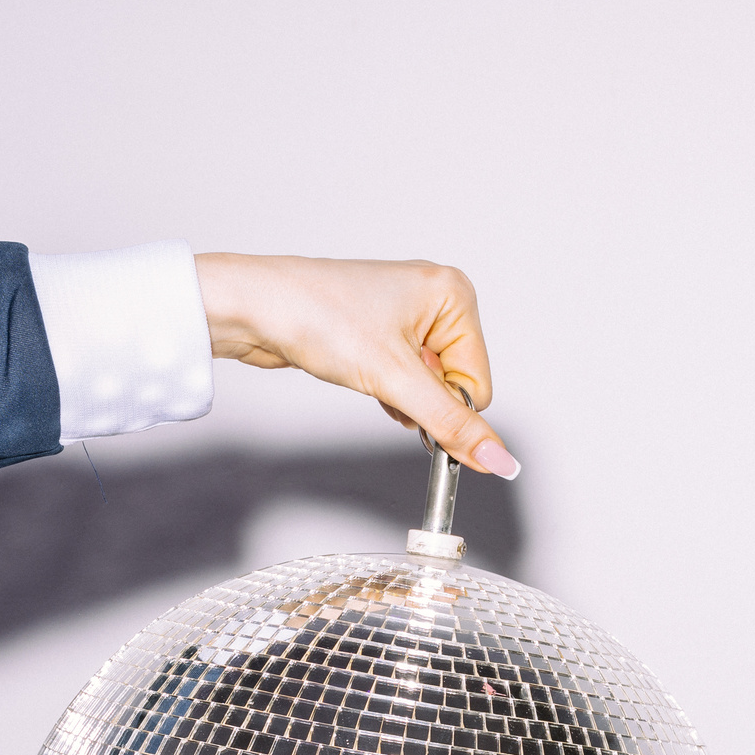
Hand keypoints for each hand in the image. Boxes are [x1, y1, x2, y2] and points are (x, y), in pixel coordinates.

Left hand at [194, 254, 520, 478]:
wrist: (253, 307)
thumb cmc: (317, 316)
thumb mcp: (394, 379)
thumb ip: (452, 424)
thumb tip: (501, 460)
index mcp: (454, 294)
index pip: (478, 382)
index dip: (444, 404)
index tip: (409, 400)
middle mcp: (436, 299)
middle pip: (455, 385)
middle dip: (420, 397)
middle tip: (381, 379)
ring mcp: (408, 315)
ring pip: (428, 386)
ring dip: (400, 395)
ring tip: (364, 369)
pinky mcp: (382, 332)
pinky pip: (404, 379)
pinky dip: (386, 388)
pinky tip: (358, 371)